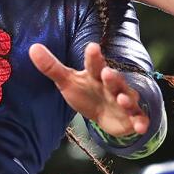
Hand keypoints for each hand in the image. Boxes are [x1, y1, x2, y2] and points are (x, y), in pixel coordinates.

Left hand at [29, 42, 149, 137]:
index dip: (94, 56)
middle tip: (106, 72)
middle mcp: (113, 86)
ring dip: (126, 98)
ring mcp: (124, 101)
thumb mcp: (68, 82)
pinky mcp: (132, 118)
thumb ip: (51, 67)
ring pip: (128, 98)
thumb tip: (32, 47)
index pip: (94, 64)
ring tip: (121, 98)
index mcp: (96, 74)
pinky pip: (139, 119)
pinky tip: (141, 127)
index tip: (92, 47)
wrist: (107, 115)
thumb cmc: (87, 93)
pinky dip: (141, 122)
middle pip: (114, 80)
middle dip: (112, 77)